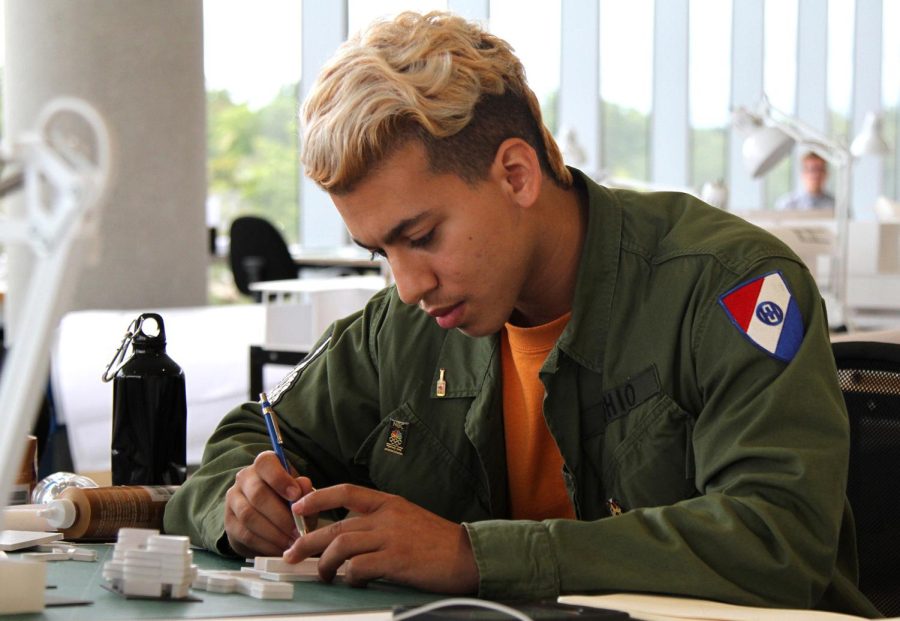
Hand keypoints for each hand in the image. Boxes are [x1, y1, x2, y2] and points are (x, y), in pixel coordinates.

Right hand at [224, 451, 313, 557]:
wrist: (270, 520)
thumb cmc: (289, 501)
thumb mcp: (301, 494)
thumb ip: (304, 490)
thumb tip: (303, 486)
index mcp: (264, 465)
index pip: (265, 463)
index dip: (279, 479)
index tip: (295, 496)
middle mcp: (245, 478)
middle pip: (257, 493)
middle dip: (280, 515)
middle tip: (297, 530)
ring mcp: (233, 500)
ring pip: (249, 515)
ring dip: (273, 532)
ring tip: (291, 542)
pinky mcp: (230, 523)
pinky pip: (245, 534)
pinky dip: (266, 544)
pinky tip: (279, 548)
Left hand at [283, 484, 478, 593]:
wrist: (467, 555)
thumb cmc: (437, 541)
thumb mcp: (406, 518)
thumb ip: (379, 521)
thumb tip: (347, 531)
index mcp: (389, 503)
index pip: (346, 492)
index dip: (318, 498)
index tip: (298, 507)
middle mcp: (387, 517)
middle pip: (336, 525)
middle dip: (308, 541)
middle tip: (292, 553)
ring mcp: (391, 538)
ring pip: (341, 546)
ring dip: (325, 564)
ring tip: (323, 575)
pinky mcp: (395, 560)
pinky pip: (358, 567)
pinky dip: (348, 577)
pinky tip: (352, 582)